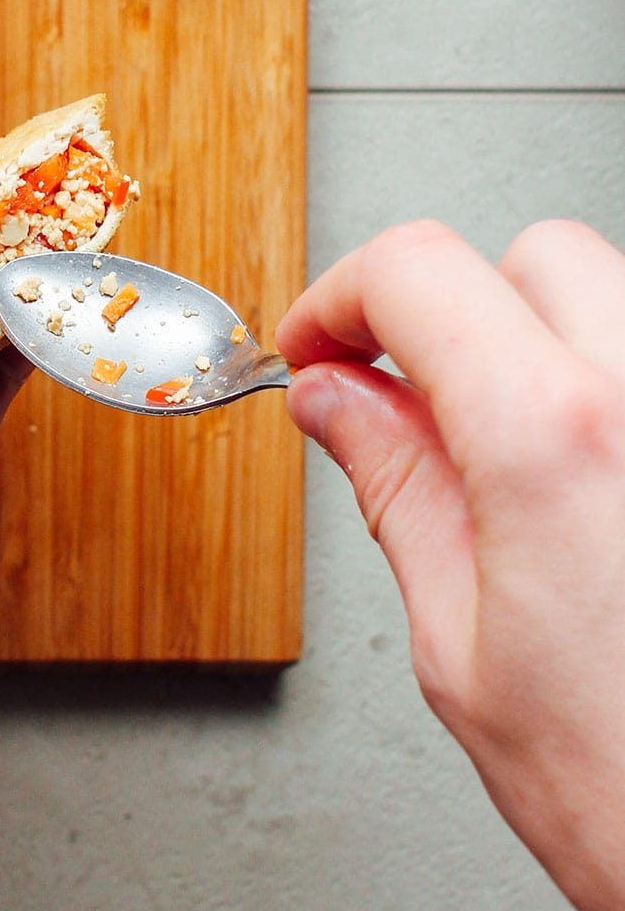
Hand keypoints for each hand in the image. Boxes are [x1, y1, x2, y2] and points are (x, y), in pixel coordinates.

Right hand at [277, 217, 624, 910]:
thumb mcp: (465, 654)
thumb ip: (398, 492)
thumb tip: (338, 401)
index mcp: (557, 443)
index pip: (417, 272)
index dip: (339, 298)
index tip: (316, 348)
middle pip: (532, 257)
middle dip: (452, 310)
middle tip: (404, 398)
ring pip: (617, 304)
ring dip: (548, 349)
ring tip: (510, 462)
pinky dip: (611, 405)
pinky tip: (592, 499)